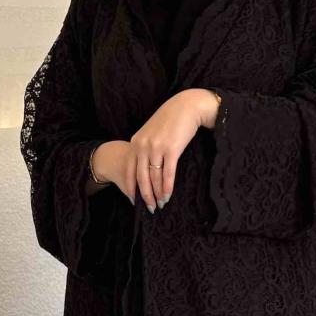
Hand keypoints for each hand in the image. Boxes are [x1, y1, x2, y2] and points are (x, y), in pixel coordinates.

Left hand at [123, 88, 219, 210]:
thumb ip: (144, 147)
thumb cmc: (170, 120)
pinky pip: (167, 173)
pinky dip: (167, 187)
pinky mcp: (171, 150)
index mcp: (135, 142)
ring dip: (158, 193)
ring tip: (161, 204)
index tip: (134, 201)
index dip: (131, 188)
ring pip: (154, 178)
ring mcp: (156, 148)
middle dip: (145, 196)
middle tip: (149, 208)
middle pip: (140, 178)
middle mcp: (143, 146)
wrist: (186, 107)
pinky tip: (168, 195)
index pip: (129, 170)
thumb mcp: (151, 132)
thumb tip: (144, 168)